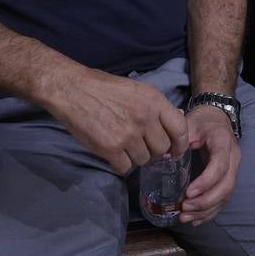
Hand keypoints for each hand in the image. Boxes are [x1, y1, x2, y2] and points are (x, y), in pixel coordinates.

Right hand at [47, 66, 188, 173]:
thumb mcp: (138, 89)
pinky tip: (114, 154)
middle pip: (161, 149)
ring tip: (125, 147)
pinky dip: (120, 165)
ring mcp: (128, 134)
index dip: (180, 143)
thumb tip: (177, 119)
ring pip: (143, 160)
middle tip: (143, 147)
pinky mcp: (110, 148)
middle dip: (154, 152)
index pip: (180, 128)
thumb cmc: (105, 87)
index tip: (175, 151)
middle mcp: (145, 118)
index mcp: (154, 100)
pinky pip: (125, 168)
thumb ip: (157, 107)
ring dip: (136, 158)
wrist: (74, 90)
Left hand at [179, 104, 240, 225]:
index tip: (188, 193)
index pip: (220, 166)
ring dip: (207, 209)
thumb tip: (164, 156)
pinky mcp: (229, 178)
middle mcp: (233, 157)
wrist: (217, 117)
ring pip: (226, 195)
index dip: (206, 182)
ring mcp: (234, 169)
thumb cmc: (202, 120)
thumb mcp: (190, 122)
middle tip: (184, 208)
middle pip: (226, 185)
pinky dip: (211, 211)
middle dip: (206, 201)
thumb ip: (179, 138)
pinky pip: (224, 198)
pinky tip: (196, 219)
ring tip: (186, 217)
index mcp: (223, 142)